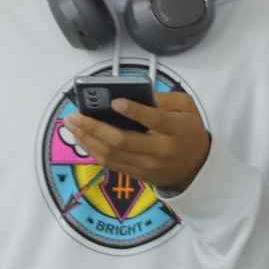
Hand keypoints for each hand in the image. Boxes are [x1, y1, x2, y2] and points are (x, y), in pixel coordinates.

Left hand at [68, 92, 214, 195]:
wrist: (196, 168)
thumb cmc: (188, 131)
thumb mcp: (187, 108)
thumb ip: (165, 99)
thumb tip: (135, 93)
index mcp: (176, 130)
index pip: (155, 120)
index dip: (135, 111)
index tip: (115, 101)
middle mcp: (160, 150)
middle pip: (123, 141)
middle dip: (95, 127)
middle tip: (75, 115)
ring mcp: (147, 166)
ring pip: (112, 154)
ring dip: (88, 139)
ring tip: (72, 125)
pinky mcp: (137, 175)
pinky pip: (111, 164)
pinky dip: (93, 151)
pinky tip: (82, 138)